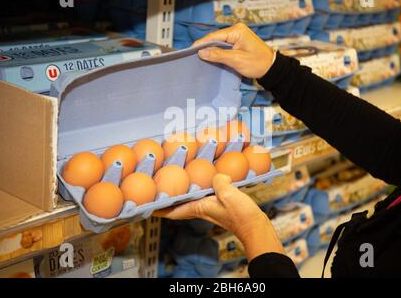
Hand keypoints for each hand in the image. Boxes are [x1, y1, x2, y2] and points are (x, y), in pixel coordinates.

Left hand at [154, 174, 284, 260]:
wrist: (256, 226)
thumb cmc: (241, 216)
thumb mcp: (228, 194)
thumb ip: (218, 181)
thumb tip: (216, 174)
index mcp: (199, 208)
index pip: (172, 211)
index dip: (157, 209)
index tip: (144, 205)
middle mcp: (202, 208)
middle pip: (179, 204)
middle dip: (167, 198)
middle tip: (157, 188)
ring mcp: (211, 207)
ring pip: (191, 198)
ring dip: (182, 191)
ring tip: (176, 180)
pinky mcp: (220, 204)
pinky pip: (205, 194)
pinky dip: (200, 186)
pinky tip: (206, 178)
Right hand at [192, 23, 274, 78]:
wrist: (271, 68)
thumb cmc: (257, 63)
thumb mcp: (236, 60)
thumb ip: (218, 55)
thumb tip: (201, 52)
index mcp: (237, 31)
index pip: (214, 36)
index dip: (201, 43)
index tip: (190, 50)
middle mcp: (236, 30)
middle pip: (215, 38)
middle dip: (205, 47)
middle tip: (193, 56)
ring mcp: (237, 35)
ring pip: (219, 42)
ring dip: (211, 50)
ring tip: (199, 57)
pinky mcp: (238, 42)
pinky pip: (224, 45)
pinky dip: (217, 51)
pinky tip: (211, 57)